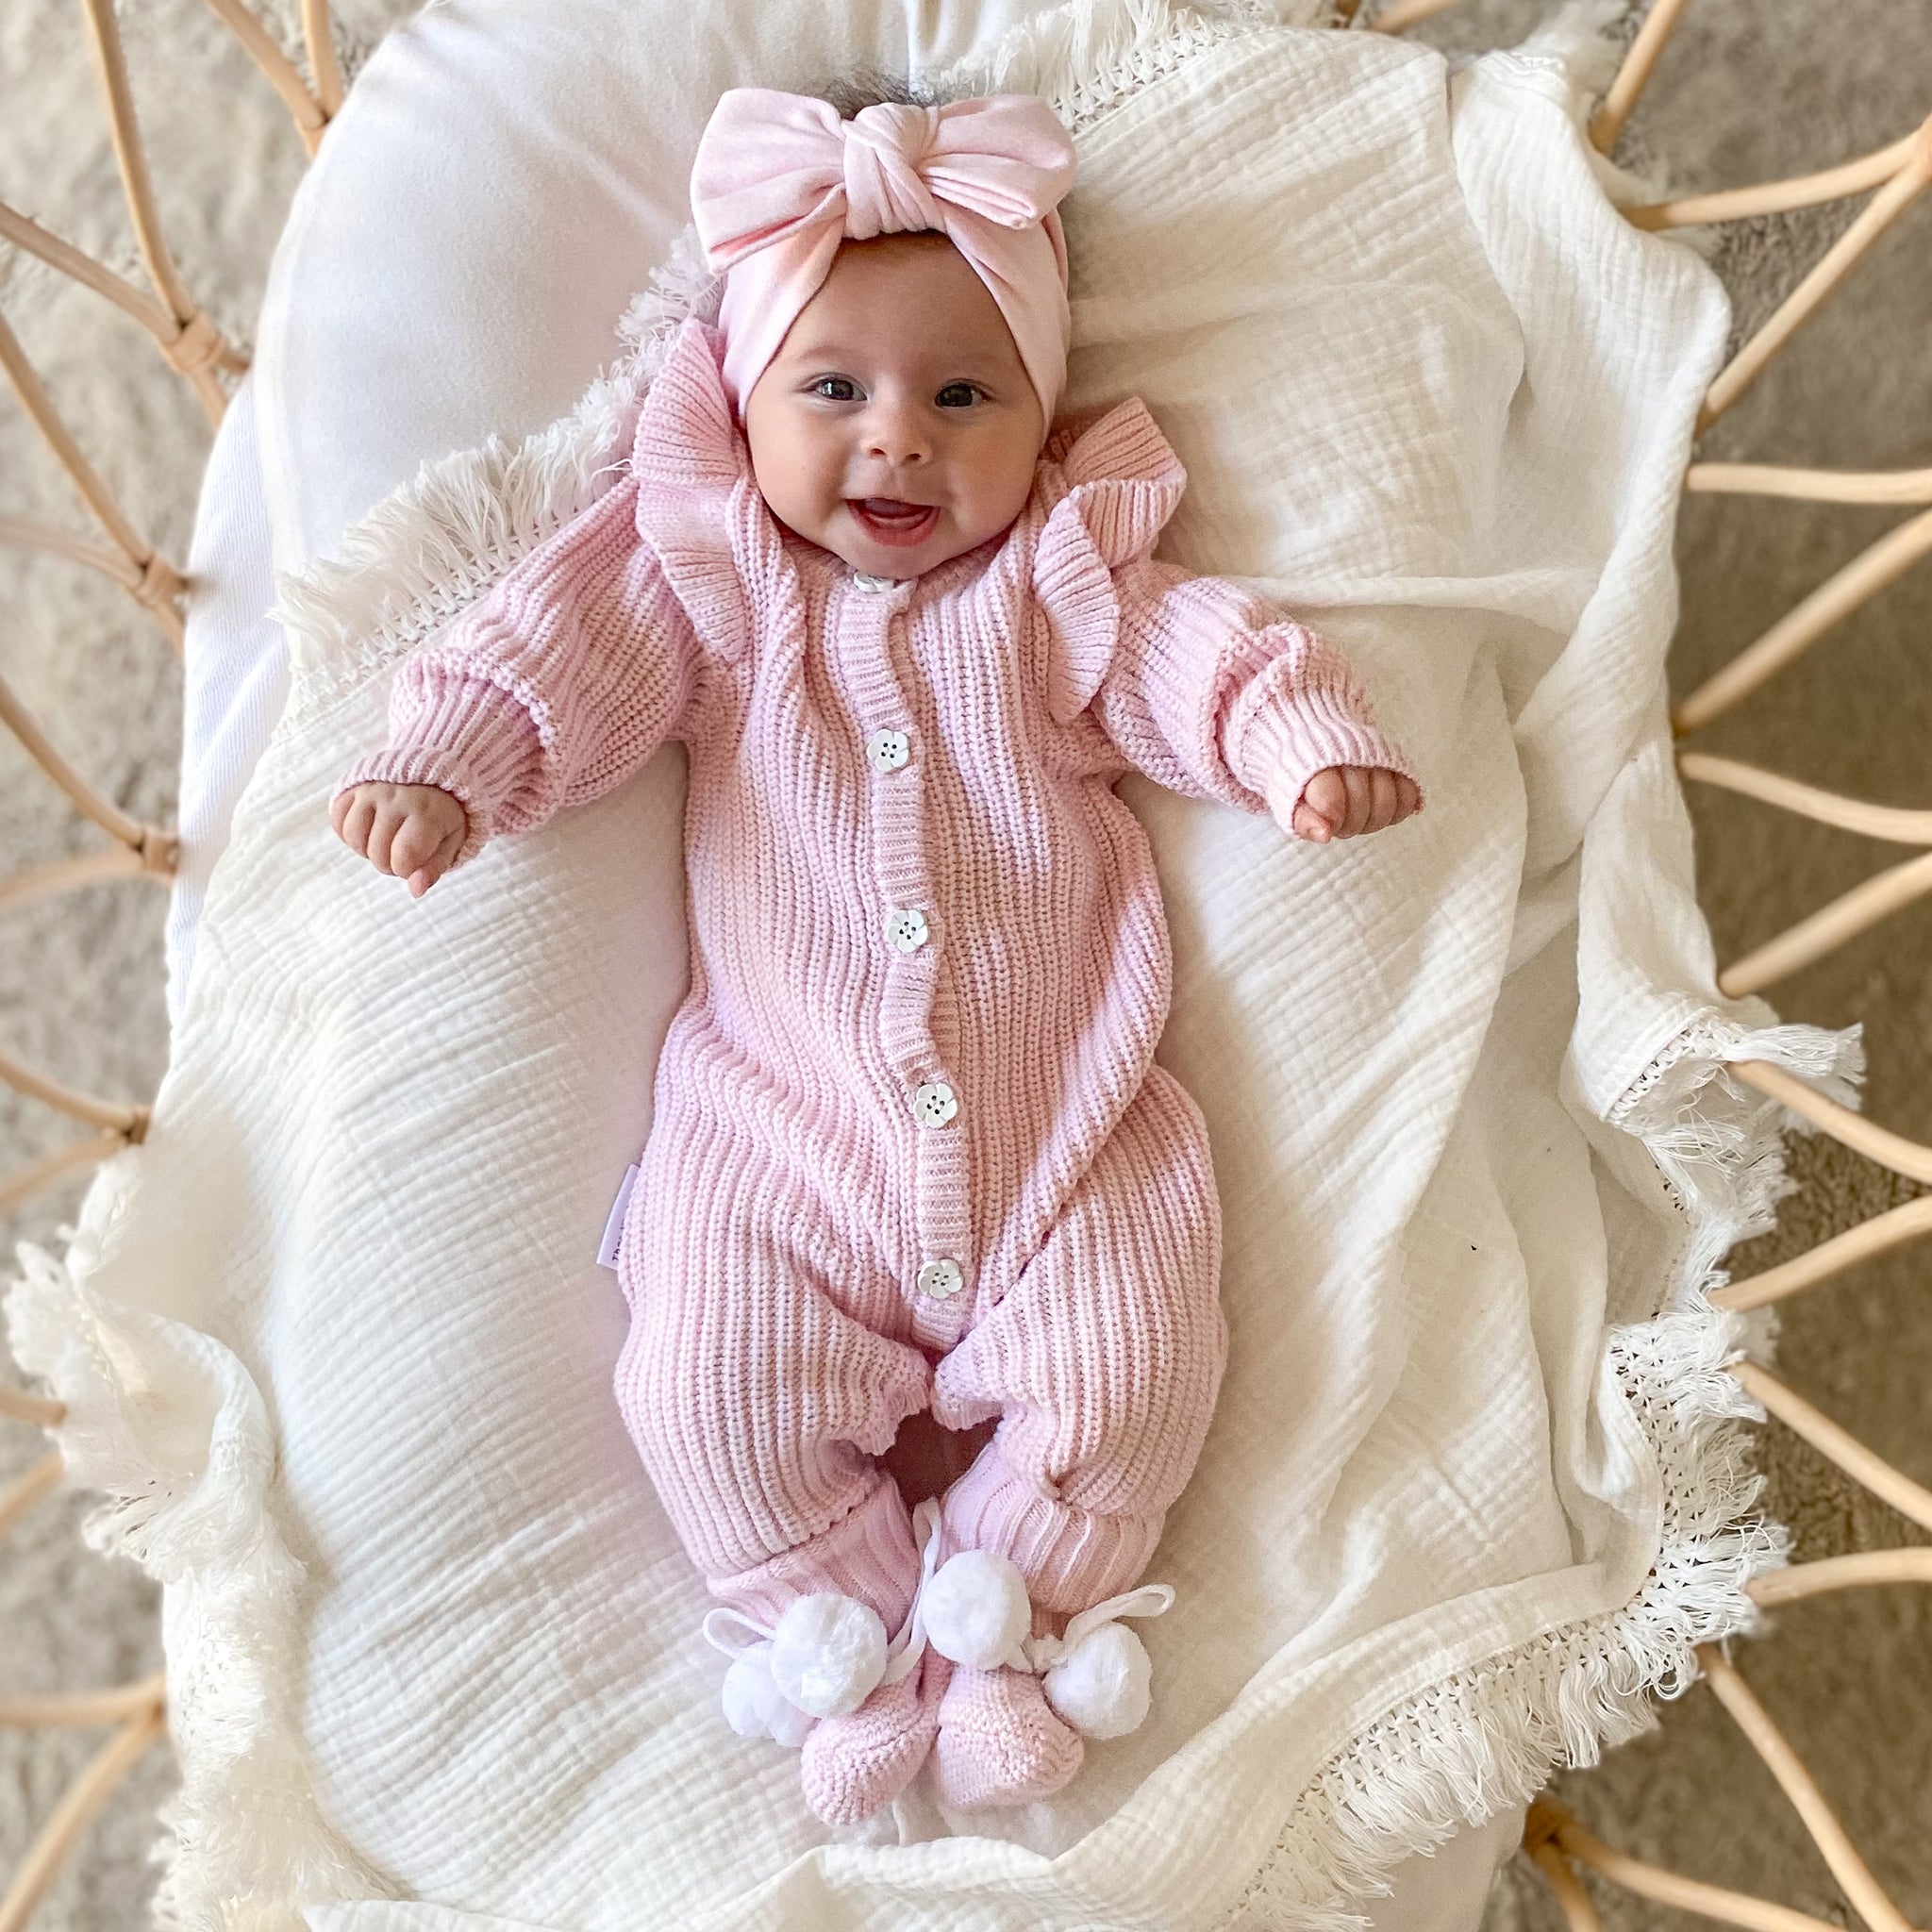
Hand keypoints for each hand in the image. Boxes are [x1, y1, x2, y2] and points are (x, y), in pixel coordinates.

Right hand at [331, 780, 469, 897]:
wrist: (432, 775)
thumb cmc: (442, 815)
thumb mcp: (451, 842)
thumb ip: (434, 868)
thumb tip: (415, 891)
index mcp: (426, 813)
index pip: (402, 859)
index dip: (405, 870)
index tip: (415, 860)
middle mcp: (396, 799)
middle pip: (376, 852)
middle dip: (387, 862)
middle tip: (400, 851)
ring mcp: (372, 790)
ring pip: (353, 837)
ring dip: (366, 849)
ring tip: (384, 842)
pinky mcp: (354, 787)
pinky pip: (337, 820)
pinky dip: (349, 834)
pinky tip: (368, 831)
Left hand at [1289, 766, 1420, 842]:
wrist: (1316, 737)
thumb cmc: (1303, 778)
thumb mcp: (1290, 800)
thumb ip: (1302, 819)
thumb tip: (1324, 835)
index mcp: (1317, 761)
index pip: (1332, 800)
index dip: (1331, 818)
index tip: (1327, 821)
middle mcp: (1351, 754)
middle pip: (1362, 807)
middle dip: (1350, 823)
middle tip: (1339, 820)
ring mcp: (1377, 757)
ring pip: (1388, 803)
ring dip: (1373, 820)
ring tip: (1357, 814)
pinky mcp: (1398, 762)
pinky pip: (1409, 795)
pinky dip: (1397, 810)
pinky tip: (1378, 809)